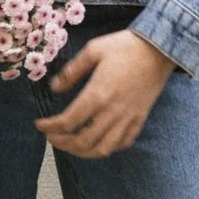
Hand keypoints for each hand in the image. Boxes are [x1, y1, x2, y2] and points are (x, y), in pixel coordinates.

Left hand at [36, 30, 174, 158]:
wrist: (159, 48)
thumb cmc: (125, 46)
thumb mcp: (93, 50)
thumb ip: (72, 71)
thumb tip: (55, 87)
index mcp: (97, 95)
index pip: (67, 122)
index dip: (50, 127)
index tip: (40, 125)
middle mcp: (112, 112)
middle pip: (82, 141)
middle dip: (62, 144)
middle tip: (52, 138)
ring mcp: (128, 118)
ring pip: (102, 149)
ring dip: (82, 152)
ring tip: (72, 146)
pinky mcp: (139, 119)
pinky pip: (123, 143)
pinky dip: (108, 147)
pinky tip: (99, 142)